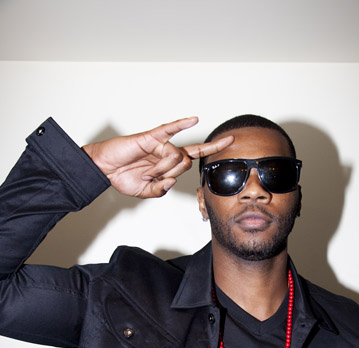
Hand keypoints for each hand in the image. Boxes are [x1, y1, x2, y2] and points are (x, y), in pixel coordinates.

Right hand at [82, 117, 232, 198]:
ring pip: (175, 157)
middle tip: (152, 176)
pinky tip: (194, 120)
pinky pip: (168, 131)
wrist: (104, 169)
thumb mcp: (146, 193)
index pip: (195, 154)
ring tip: (145, 170)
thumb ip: (160, 190)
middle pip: (185, 162)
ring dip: (160, 169)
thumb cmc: (122, 177)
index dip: (213, 149)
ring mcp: (160, 145)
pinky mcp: (150, 139)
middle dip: (171, 173)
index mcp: (167, 164)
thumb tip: (171, 181)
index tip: (230, 142)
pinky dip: (181, 125)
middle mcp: (166, 152)